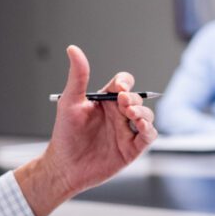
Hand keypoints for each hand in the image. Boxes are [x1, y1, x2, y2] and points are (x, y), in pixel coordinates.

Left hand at [15, 45, 156, 215]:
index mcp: (105, 101)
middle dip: (134, 98)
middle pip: (137, 98)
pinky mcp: (132, 148)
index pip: (123, 83)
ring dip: (143, 113)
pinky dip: (149, 130)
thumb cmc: (65, 134)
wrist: (64, 166)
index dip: (125, 82)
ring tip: (131, 115)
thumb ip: (77, 76)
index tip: (119, 88)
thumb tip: (73, 49)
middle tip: (123, 103)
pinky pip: (149, 136)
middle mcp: (118, 114)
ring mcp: (126, 131)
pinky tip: (141, 127)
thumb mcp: (69, 102)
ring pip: (146, 116)